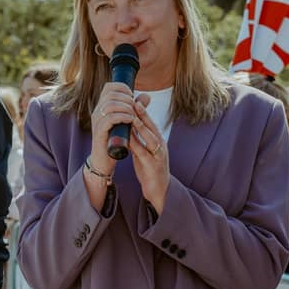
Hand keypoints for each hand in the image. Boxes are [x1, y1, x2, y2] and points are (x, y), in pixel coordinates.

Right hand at [89, 82, 137, 174]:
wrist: (104, 160)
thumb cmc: (115, 140)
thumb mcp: (125, 121)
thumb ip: (135, 108)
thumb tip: (147, 96)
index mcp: (102, 107)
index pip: (109, 87)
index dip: (122, 88)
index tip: (132, 96)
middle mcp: (97, 111)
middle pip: (111, 94)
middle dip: (127, 98)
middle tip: (135, 107)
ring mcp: (97, 121)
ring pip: (110, 105)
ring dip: (126, 108)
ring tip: (134, 114)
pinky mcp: (99, 132)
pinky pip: (110, 119)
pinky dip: (122, 117)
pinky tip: (130, 120)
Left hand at [126, 94, 169, 210]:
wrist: (158, 190)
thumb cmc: (149, 168)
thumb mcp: (144, 150)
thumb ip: (138, 139)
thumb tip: (128, 125)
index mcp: (157, 141)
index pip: (150, 122)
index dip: (143, 111)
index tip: (134, 99)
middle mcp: (160, 145)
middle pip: (152, 126)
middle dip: (144, 114)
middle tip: (134, 102)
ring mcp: (158, 155)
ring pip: (151, 138)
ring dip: (142, 127)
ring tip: (133, 117)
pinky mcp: (154, 166)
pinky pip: (144, 153)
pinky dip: (137, 145)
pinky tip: (130, 140)